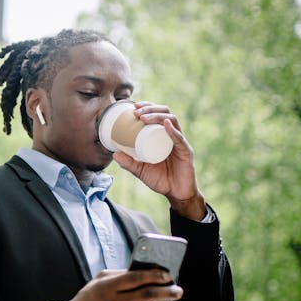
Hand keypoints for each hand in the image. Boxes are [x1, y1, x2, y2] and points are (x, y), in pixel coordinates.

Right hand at [48, 268, 181, 300]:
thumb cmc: (88, 300)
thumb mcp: (98, 282)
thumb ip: (118, 275)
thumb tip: (144, 273)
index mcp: (109, 286)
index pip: (137, 277)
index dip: (156, 275)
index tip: (168, 276)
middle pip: (149, 295)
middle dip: (169, 292)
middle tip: (178, 291)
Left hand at [112, 102, 205, 219]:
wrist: (176, 193)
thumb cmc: (160, 179)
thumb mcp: (140, 170)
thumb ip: (129, 163)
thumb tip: (114, 154)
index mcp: (163, 136)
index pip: (158, 115)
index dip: (147, 107)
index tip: (133, 106)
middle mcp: (173, 135)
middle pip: (165, 113)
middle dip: (150, 109)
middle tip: (135, 112)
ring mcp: (180, 142)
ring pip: (172, 121)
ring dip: (157, 116)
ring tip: (143, 118)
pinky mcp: (186, 152)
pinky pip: (180, 139)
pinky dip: (172, 131)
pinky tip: (165, 125)